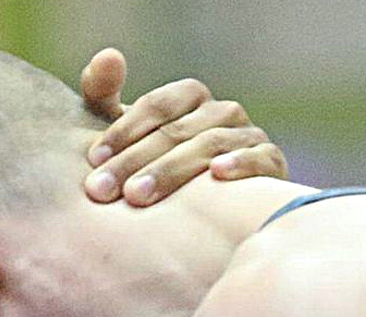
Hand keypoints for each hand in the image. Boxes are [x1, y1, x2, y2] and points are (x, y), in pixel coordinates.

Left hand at [78, 48, 287, 205]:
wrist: (207, 210)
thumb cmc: (155, 166)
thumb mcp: (126, 134)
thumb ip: (105, 96)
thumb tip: (107, 56)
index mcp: (189, 99)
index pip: (158, 104)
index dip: (124, 129)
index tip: (94, 159)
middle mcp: (222, 112)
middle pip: (178, 129)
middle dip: (136, 160)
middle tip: (103, 190)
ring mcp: (248, 136)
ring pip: (212, 144)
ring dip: (172, 170)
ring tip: (137, 196)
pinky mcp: (272, 165)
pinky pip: (261, 159)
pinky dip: (242, 163)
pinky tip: (217, 174)